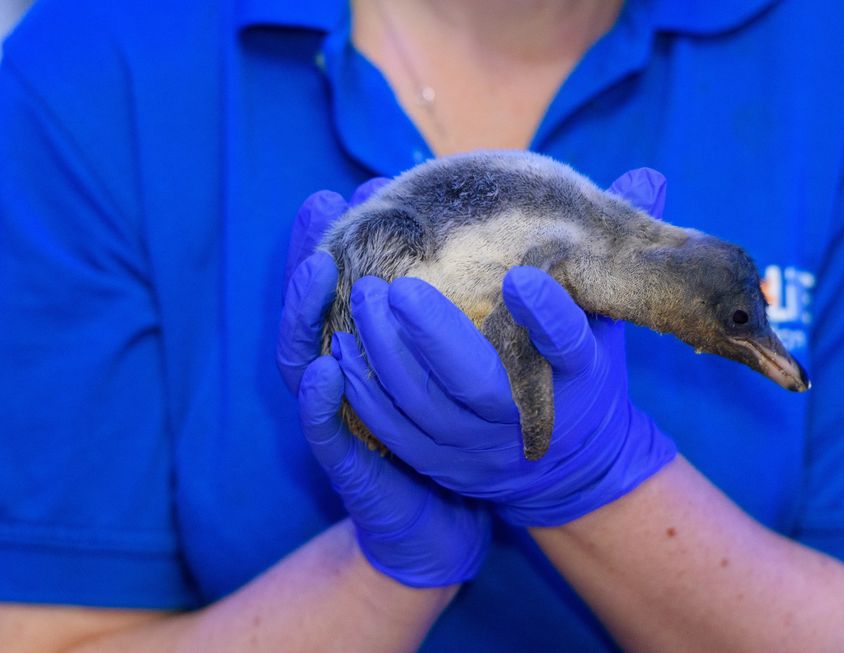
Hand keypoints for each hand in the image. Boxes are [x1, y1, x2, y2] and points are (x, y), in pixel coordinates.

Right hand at [276, 183, 490, 586]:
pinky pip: (327, 436)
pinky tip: (327, 371)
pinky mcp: (350, 472)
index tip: (340, 192)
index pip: (341, 290)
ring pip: (308, 365)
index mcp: (375, 351)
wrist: (455, 526)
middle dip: (311, 261)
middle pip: (311, 314)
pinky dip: (320, 405)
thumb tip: (528, 247)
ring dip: (305, 317)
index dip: (332, 241)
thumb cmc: (467, 435)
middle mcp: (349, 378)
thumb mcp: (478, 365)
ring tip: (318, 268)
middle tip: (322, 209)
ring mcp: (343, 423)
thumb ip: (494, 308)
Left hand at [331, 168, 676, 526]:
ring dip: (386, 355)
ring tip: (358, 300)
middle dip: (432, 336)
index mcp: (579, 378)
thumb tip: (647, 179)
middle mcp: (526, 417)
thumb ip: (612, 258)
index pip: (570, 347)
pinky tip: (340, 350)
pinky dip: (365, 392)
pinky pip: (395, 432)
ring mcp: (479, 447)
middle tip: (394, 286)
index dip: (549, 318)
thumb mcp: (608, 323)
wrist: (572, 470)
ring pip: (424, 409)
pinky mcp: (441, 463)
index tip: (522, 278)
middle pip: (477, 385)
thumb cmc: (583, 374)